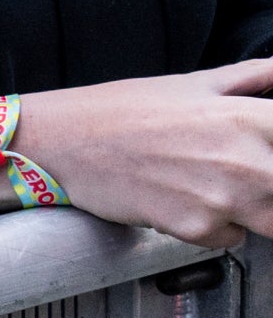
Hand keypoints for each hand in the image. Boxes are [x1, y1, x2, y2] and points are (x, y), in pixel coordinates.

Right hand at [0, 62, 272, 246]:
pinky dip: (216, 227)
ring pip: (270, 222)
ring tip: (216, 189)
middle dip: (266, 186)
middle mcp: (249, 160)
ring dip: (253, 212)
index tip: (263, 160)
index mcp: (253, 117)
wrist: (64, 142)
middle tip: (239, 176)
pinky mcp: (199, 229)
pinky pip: (232, 239)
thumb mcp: (193, 84)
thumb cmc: (120, 111)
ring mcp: (225, 198)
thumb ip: (250, 79)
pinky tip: (186, 202)